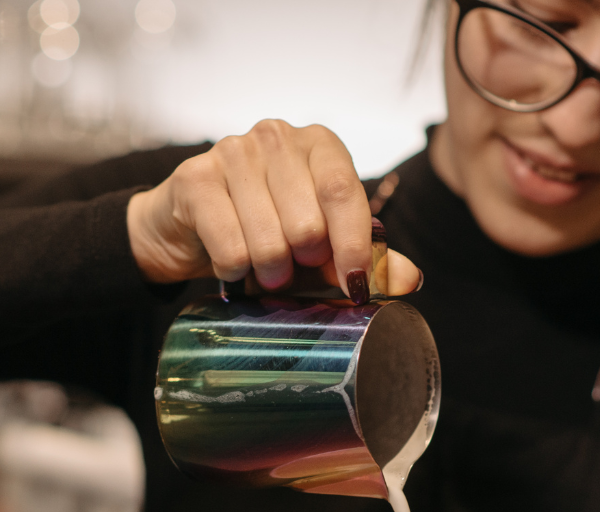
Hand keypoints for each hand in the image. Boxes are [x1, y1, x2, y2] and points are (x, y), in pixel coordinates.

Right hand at [126, 119, 421, 299]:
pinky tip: (230, 263)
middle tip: (290, 270)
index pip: (345, 192)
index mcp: (319, 146)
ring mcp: (232, 152)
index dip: (352, 246)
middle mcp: (277, 137)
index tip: (354, 287)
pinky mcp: (195, 178)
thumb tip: (410, 280)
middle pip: (307, 224)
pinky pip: (230, 249)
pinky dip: (233, 272)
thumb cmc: (265, 234)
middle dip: (301, 265)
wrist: (189, 229)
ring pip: (269, 241)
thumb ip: (365, 260)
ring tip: (260, 269)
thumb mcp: (321, 249)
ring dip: (267, 273)